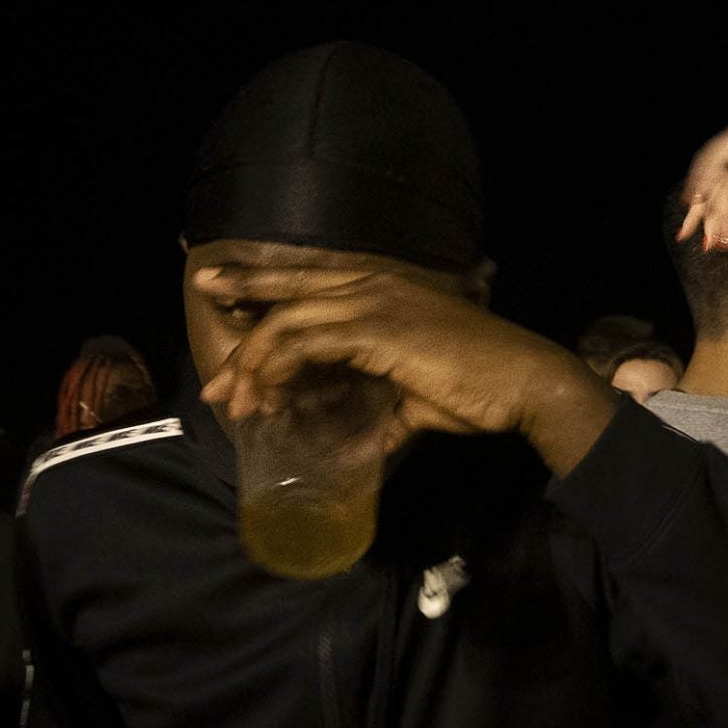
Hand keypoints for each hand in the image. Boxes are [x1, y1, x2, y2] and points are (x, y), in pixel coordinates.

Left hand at [204, 268, 618, 476]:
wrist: (523, 382)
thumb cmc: (481, 388)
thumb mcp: (419, 400)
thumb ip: (383, 417)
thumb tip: (360, 448)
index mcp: (384, 289)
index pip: (308, 279)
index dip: (261, 280)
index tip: (221, 289)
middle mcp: (372, 284)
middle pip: (287, 290)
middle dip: (239, 302)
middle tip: (204, 318)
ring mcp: (372, 302)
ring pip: (287, 323)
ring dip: (253, 366)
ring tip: (235, 403)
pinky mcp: (374, 329)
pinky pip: (304, 343)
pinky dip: (278, 371)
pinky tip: (268, 399)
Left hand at [679, 121, 727, 250]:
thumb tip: (721, 235)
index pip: (715, 195)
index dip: (705, 219)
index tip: (701, 243)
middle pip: (708, 187)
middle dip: (702, 217)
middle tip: (697, 241)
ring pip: (715, 179)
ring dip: (713, 208)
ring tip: (712, 231)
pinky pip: (718, 159)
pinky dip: (709, 178)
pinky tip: (704, 199)